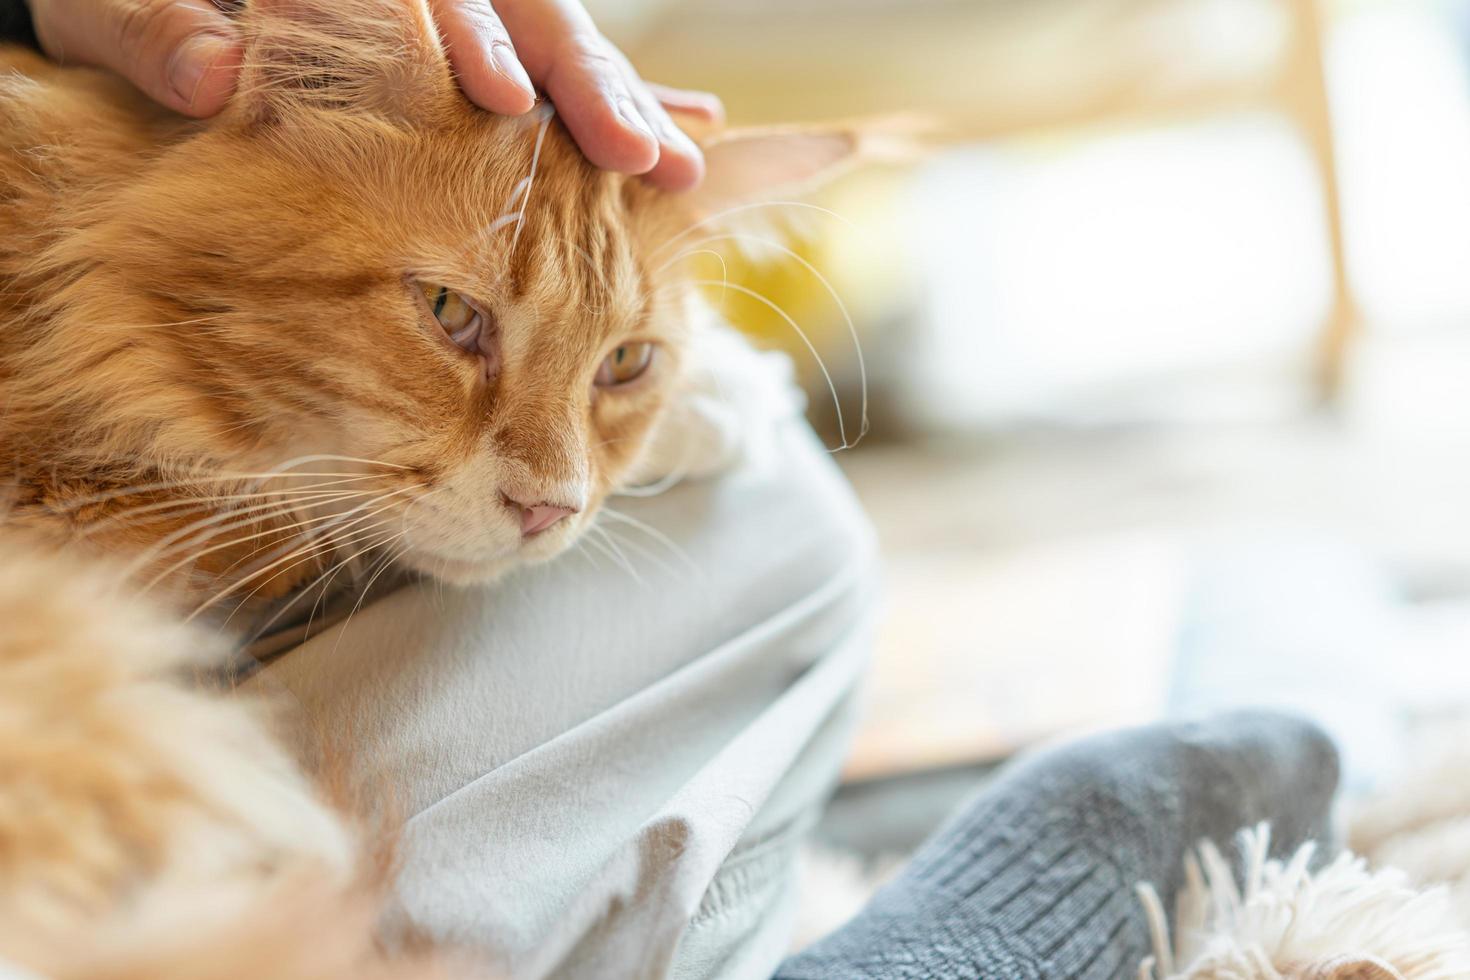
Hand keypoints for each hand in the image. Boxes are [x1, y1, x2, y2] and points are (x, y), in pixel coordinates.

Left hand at [23, 0, 721, 189]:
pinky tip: (691, 136)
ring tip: (682, 166)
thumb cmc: (125, 3)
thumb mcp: (112, 5)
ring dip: (621, 109)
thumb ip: (153, 26)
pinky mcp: (474, 71)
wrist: (142, 10)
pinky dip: (620, 112)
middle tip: (640, 151)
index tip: (505, 98)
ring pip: (558, 49)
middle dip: (584, 81)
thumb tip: (210, 73)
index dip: (473, 35)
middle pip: (526, 12)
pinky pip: (559, 88)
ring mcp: (457, 25)